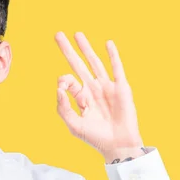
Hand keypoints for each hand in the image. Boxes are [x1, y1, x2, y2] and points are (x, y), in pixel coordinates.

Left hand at [54, 31, 143, 162]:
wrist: (117, 144)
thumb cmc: (95, 137)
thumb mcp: (74, 125)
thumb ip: (63, 108)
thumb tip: (59, 88)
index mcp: (81, 97)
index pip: (68, 81)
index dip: (64, 82)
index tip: (66, 90)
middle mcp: (93, 89)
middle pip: (78, 64)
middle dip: (68, 50)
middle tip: (57, 35)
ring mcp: (107, 87)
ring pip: (95, 62)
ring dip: (86, 48)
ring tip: (77, 34)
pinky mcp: (121, 88)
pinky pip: (116, 68)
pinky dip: (113, 56)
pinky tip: (108, 43)